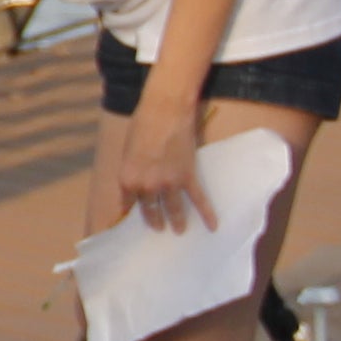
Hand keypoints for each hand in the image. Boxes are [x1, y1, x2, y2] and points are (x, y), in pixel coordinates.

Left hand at [105, 102, 211, 232]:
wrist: (165, 110)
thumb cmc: (142, 124)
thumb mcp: (128, 150)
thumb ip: (131, 170)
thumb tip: (136, 182)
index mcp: (127, 179)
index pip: (127, 204)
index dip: (130, 212)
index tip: (132, 222)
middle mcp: (147, 186)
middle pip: (150, 210)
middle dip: (154, 221)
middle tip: (158, 229)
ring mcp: (169, 183)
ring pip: (174, 209)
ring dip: (177, 221)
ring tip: (179, 231)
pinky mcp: (188, 177)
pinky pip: (198, 200)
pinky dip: (207, 213)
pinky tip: (213, 226)